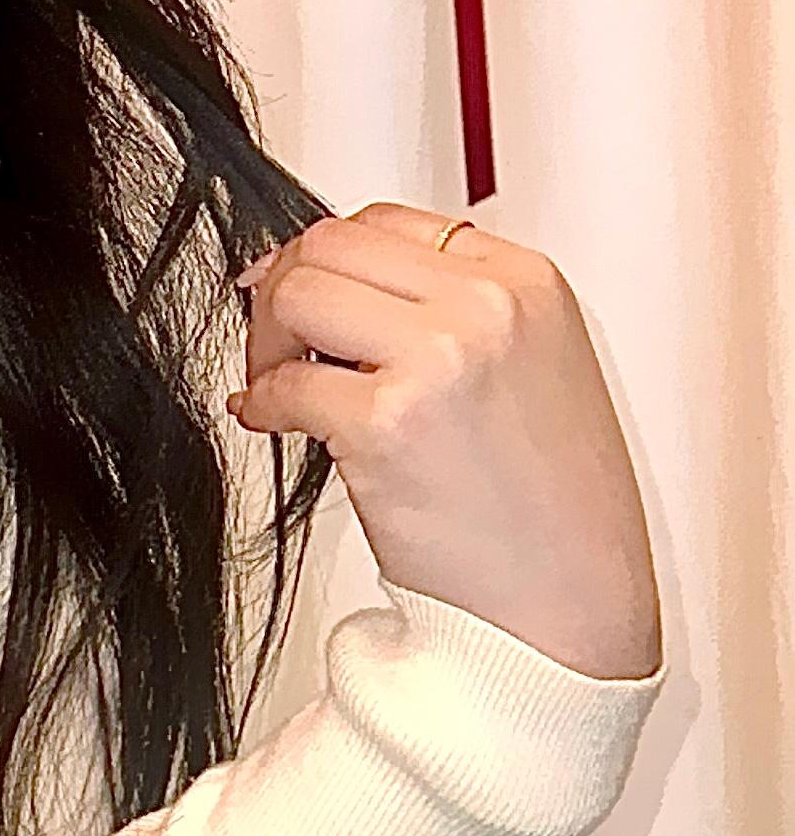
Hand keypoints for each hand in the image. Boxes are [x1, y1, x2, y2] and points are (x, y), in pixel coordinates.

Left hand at [232, 204, 661, 680]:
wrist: (571, 614)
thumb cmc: (552, 510)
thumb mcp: (533, 369)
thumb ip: (452, 310)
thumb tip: (326, 276)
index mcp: (527, 282)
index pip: (390, 220)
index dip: (327, 255)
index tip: (298, 288)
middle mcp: (488, 306)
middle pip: (330, 244)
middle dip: (284, 289)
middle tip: (277, 346)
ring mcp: (440, 357)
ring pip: (297, 293)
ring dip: (267, 341)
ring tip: (282, 387)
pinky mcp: (389, 422)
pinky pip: (285, 385)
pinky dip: (264, 404)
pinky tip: (274, 424)